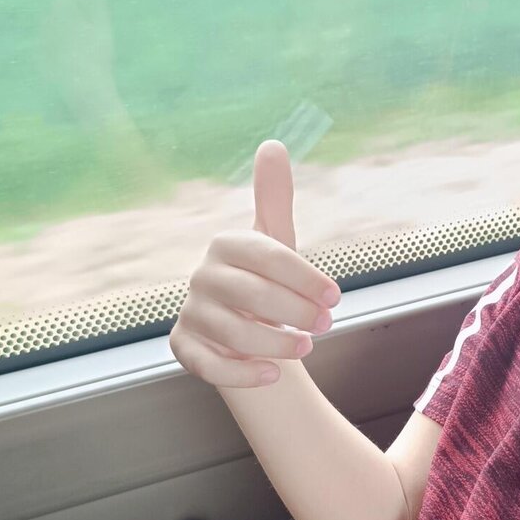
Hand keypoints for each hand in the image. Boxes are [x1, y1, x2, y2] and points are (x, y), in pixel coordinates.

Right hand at [170, 139, 341, 387]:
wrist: (242, 329)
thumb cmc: (264, 282)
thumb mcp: (275, 241)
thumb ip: (274, 197)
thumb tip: (272, 144)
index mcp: (225, 244)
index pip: (267, 255)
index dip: (305, 276)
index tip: (336, 296)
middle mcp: (201, 276)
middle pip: (251, 295)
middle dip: (295, 312)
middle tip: (326, 325)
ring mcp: (190, 313)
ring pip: (233, 333)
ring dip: (275, 343)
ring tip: (305, 349)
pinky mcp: (183, 348)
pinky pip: (209, 366)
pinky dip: (243, 374)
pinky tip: (274, 375)